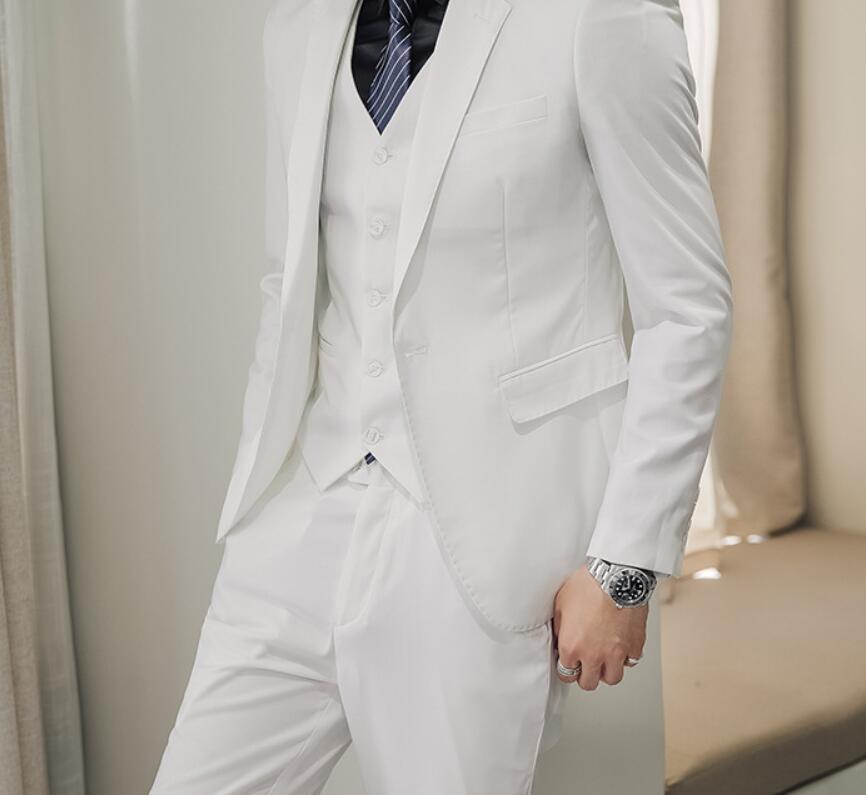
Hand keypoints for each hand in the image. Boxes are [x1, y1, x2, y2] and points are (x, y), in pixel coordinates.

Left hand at [552, 564, 647, 689]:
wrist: (617, 575)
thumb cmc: (589, 584)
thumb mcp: (561, 603)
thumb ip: (561, 628)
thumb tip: (562, 639)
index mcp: (572, 646)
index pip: (566, 674)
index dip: (567, 668)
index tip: (570, 662)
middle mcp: (594, 655)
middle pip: (588, 683)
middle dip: (585, 674)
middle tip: (585, 663)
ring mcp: (616, 653)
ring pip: (612, 678)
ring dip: (606, 670)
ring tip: (603, 658)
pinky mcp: (635, 645)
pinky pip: (630, 661)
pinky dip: (625, 657)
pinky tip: (620, 645)